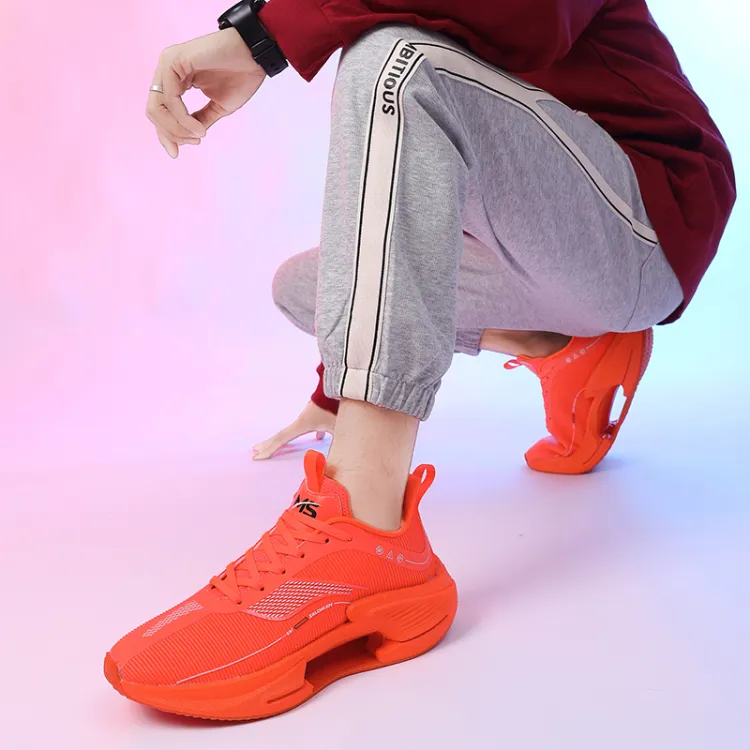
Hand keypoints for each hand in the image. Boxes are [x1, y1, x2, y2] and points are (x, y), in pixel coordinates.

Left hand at [147, 28, 266, 157]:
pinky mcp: (174, 61)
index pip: (160, 111)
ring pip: (157, 108)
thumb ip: (199, 120)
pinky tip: (198, 128)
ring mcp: (168, 64)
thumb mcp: (217, 107)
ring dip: (177, 128)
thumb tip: (187, 138)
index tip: (177, 154)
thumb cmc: (241, 76)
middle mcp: (167, 70)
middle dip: (171, 134)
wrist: (255, 56)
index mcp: (175, 78)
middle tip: (194, 143)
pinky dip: (183, 119)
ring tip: (198, 136)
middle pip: (154, 111)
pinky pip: (171, 100)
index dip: (166, 135)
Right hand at [253, 401, 336, 460]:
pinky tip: (318, 437)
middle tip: (255, 451)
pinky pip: (305, 427)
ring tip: (274, 445)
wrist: (342, 388)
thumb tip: (336, 462)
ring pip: (291, 431)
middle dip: (268, 444)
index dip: (269, 449)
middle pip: (281, 435)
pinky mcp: (316, 415)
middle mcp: (300, 421)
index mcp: (302, 425)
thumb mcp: (337, 429)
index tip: (257, 456)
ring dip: (282, 439)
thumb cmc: (338, 408)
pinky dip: (304, 433)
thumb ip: (336, 446)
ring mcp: (307, 417)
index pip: (282, 439)